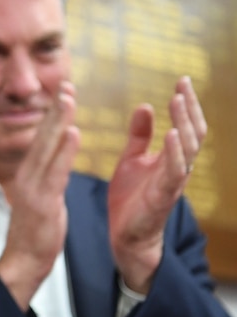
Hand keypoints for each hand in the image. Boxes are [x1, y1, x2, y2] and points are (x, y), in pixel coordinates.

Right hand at [0, 81, 80, 309]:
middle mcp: (27, 177)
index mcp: (28, 176)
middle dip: (55, 110)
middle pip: (42, 137)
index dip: (52, 116)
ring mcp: (33, 189)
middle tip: (67, 85)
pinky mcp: (42, 203)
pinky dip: (64, 151)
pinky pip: (55, 172)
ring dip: (58, 121)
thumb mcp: (39, 200)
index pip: (42, 141)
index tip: (63, 93)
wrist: (23, 262)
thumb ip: (46, 178)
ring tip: (69, 99)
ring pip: (47, 149)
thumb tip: (53, 161)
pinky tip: (73, 133)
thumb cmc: (34, 234)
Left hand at [108, 76, 205, 292]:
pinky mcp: (162, 196)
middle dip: (189, 108)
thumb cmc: (131, 198)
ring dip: (183, 124)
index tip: (182, 81)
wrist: (124, 235)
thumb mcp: (132, 159)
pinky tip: (170, 134)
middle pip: (192, 133)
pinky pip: (174, 172)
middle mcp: (178, 168)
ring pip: (187, 149)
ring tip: (177, 101)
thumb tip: (145, 106)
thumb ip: (140, 136)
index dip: (187, 104)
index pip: (186, 125)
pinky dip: (174, 152)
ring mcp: (173, 182)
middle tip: (183, 85)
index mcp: (171, 158)